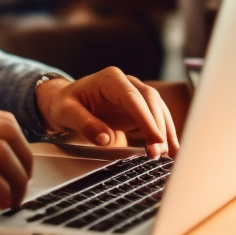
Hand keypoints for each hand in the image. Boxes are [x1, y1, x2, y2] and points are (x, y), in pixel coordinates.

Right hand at [0, 101, 33, 215]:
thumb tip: (4, 151)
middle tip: (23, 184)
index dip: (23, 146)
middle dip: (25, 161)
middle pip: (8, 132)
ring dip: (16, 180)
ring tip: (12, 198)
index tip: (24, 167)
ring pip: (0, 152)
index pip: (4, 119)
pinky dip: (0, 190)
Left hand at [35, 70, 179, 158]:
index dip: (146, 119)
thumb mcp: (67, 113)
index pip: (133, 98)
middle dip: (157, 127)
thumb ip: (85, 124)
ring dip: (165, 131)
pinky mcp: (138, 107)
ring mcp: (135, 93)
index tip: (155, 139)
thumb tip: (106, 139)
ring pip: (158, 108)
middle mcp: (126, 82)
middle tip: (158, 153)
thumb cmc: (65, 104)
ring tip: (169, 155)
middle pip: (151, 101)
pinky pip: (156, 117)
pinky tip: (170, 149)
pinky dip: (164, 133)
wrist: (65, 102)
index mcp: (110, 79)